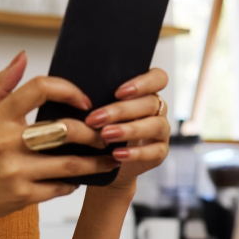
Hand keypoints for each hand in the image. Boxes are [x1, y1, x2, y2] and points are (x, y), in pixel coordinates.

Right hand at [0, 52, 118, 233]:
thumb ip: (0, 85)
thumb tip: (23, 56)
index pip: (39, 89)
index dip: (68, 90)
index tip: (85, 102)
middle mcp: (6, 142)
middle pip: (64, 129)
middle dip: (92, 132)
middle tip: (105, 134)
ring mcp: (15, 171)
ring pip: (70, 163)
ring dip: (95, 161)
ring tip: (109, 159)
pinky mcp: (22, 196)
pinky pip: (60, 187)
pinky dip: (73, 183)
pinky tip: (78, 179)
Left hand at [83, 68, 170, 191]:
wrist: (107, 161)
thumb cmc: (101, 128)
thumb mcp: (100, 110)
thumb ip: (98, 98)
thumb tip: (76, 92)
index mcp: (146, 92)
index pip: (158, 78)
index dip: (142, 83)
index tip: (118, 92)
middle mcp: (157, 109)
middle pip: (149, 103)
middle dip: (120, 110)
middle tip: (95, 119)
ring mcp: (161, 131)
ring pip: (155, 125)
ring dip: (129, 130)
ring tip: (105, 135)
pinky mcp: (160, 152)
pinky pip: (154, 152)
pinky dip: (135, 153)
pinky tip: (116, 154)